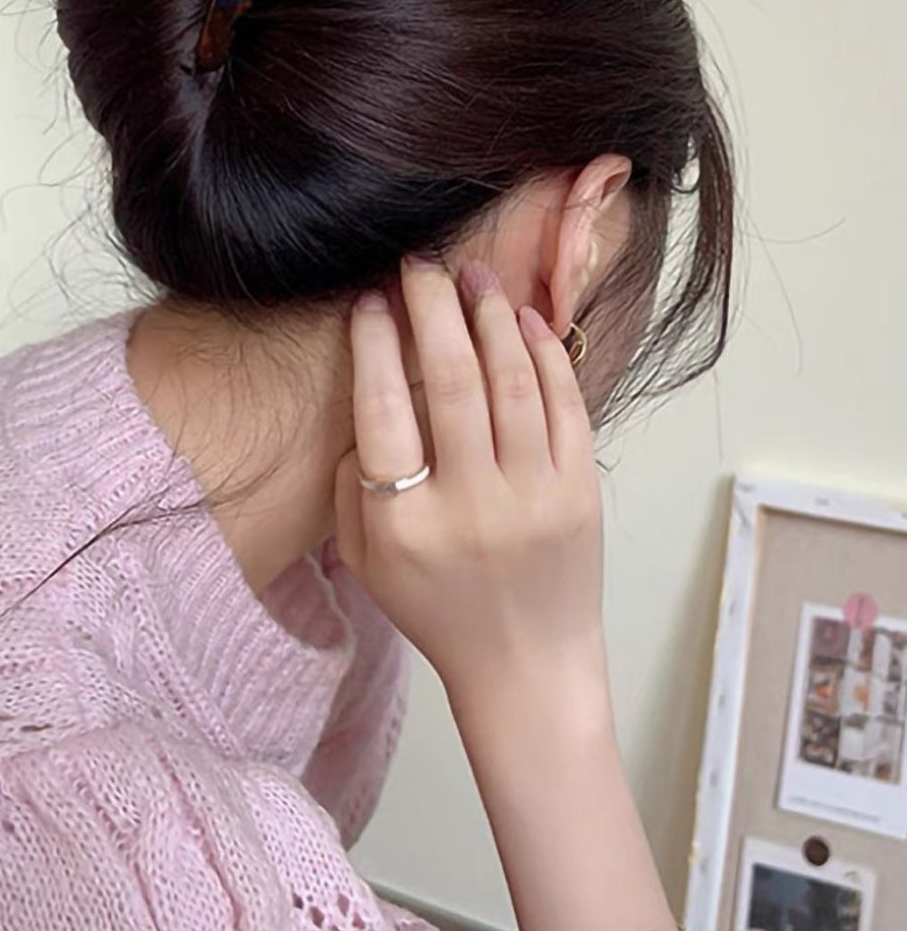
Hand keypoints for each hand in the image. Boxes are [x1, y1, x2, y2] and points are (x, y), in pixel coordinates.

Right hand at [334, 250, 605, 696]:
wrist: (526, 666)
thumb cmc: (437, 611)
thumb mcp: (368, 564)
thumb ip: (349, 489)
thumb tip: (366, 402)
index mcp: (406, 526)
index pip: (382, 410)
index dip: (373, 343)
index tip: (370, 299)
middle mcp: (471, 506)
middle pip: (449, 379)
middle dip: (432, 307)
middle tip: (420, 264)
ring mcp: (534, 497)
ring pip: (512, 381)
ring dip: (490, 317)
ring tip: (474, 277)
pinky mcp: (581, 491)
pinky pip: (565, 406)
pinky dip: (546, 355)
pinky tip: (524, 320)